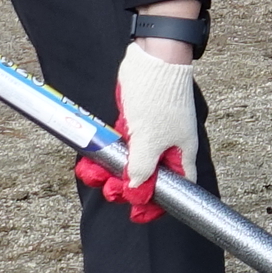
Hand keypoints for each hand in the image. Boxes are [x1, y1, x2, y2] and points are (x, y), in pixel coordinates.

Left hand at [77, 46, 199, 223]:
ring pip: (130, 163)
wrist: (151, 59)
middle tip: (111, 190)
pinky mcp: (133, 123)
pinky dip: (105, 155)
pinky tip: (90, 162)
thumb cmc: (160, 96)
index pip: (177, 188)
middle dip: (127, 187)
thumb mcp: (149, 141)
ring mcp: (149, 134)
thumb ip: (141, 169)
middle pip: (148, 178)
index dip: (158, 203)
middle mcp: (166, 146)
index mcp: (180, 153)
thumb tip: (135, 191)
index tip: (140, 213)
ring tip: (94, 175)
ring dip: (111, 172)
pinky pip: (119, 147)